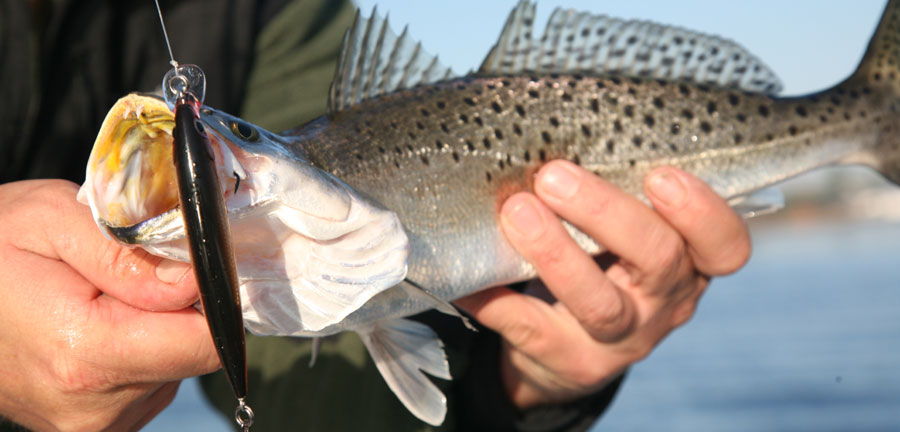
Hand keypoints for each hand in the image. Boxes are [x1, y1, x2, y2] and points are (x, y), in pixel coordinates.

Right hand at [0, 180, 218, 430]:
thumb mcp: (51, 220)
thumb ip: (127, 254)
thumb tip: (194, 282)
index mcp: (87, 354)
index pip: (205, 342)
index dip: (212, 298)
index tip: (187, 266)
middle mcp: (94, 407)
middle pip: (193, 355)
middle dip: (178, 310)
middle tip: (125, 277)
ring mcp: (93, 425)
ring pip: (175, 368)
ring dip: (156, 330)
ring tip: (100, 301)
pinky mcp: (95, 428)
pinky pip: (151, 382)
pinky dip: (140, 350)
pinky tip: (96, 326)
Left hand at [456, 161, 749, 407]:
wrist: (566, 351)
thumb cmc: (599, 264)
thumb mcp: (622, 234)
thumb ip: (613, 190)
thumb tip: (551, 120)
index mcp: (688, 261)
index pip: (725, 245)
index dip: (703, 213)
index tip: (661, 176)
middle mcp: (664, 303)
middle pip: (658, 259)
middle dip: (606, 213)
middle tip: (554, 175)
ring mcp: (621, 339)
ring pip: (599, 302)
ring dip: (556, 253)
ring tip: (515, 212)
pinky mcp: (571, 362)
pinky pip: (528, 328)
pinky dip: (494, 299)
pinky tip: (467, 277)